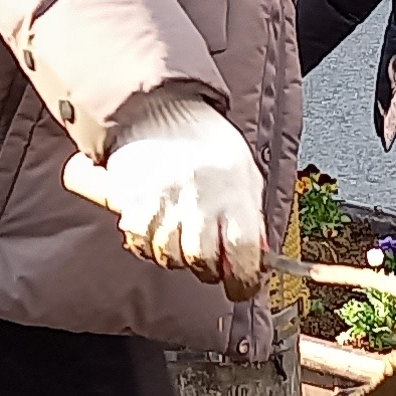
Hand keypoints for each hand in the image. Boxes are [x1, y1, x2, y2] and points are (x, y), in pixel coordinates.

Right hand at [59, 92, 264, 298]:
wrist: (161, 109)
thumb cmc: (207, 141)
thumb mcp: (245, 174)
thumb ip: (251, 216)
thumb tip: (260, 257)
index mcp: (233, 192)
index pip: (243, 252)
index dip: (244, 279)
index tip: (243, 286)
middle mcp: (199, 199)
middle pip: (203, 260)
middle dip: (209, 270)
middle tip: (212, 260)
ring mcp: (164, 202)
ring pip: (170, 257)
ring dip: (178, 257)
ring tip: (183, 239)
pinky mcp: (134, 202)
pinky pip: (141, 243)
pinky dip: (149, 246)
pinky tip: (159, 232)